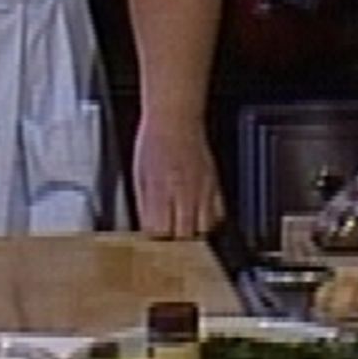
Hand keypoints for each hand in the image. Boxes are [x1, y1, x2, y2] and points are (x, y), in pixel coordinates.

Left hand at [132, 114, 224, 238]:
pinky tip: (198, 215)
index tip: (152, 238)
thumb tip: (147, 228)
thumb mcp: (139, 175)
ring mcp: (202, 189)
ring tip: (183, 227)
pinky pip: (218, 214)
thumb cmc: (154, 142)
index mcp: (159, 190)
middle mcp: (183, 191)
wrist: (176, 118)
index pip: (159, 231)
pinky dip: (209, 220)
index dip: (154, 238)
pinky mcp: (215, 184)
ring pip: (203, 229)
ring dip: (192, 232)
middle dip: (174, 241)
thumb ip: (144, 206)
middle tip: (168, 236)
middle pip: (183, 235)